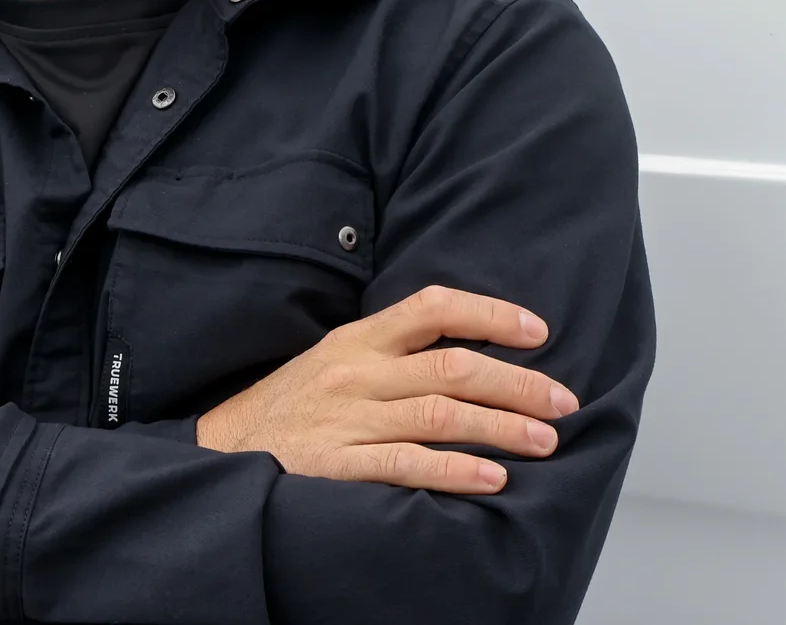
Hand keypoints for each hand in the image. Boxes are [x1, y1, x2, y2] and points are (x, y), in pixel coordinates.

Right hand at [195, 285, 578, 493]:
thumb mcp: (332, 359)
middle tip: (563, 401)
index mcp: (358, 339)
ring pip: (439, 414)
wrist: (222, 449)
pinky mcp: (336, 464)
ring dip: (501, 427)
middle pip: (452, 366)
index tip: (538, 331)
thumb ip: (391, 352)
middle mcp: (356, 373)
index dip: (490, 314)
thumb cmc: (290, 406)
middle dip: (518, 382)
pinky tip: (490, 477)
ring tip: (546, 441)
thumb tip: (468, 352)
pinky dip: (454, 470)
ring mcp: (346, 418)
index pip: (431, 307)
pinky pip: (405, 464)